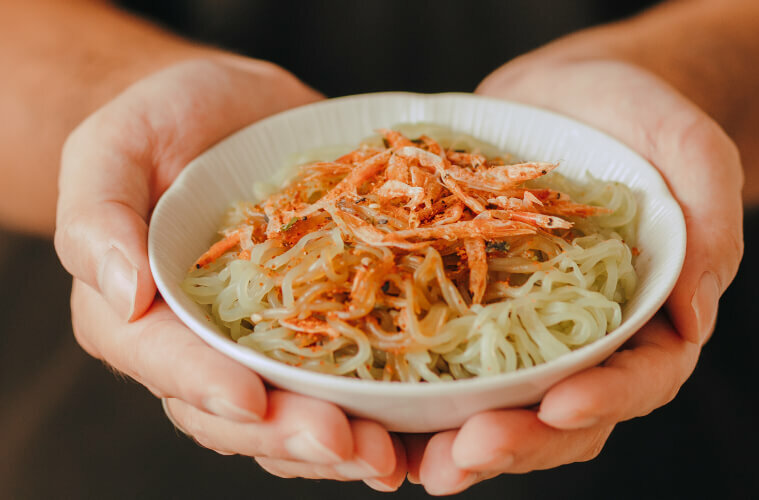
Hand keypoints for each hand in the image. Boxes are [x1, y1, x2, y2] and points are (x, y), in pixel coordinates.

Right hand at [55, 56, 404, 490]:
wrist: (239, 113)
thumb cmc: (165, 121)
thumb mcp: (115, 145)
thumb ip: (98, 214)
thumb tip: (121, 294)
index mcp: (144, 316)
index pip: (165, 363)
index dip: (204, 385)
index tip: (250, 397)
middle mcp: (206, 345)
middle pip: (236, 412)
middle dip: (287, 433)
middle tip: (341, 441)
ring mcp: (270, 343)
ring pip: (293, 416)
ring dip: (339, 444)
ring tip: (385, 453)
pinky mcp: (325, 326)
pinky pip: (347, 383)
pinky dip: (378, 413)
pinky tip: (414, 430)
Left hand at [406, 58, 743, 494]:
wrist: (564, 96)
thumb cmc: (637, 117)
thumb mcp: (687, 149)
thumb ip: (708, 222)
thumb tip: (695, 318)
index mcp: (646, 315)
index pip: (640, 377)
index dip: (606, 399)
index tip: (561, 405)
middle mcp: (583, 337)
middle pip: (563, 413)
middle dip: (519, 440)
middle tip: (467, 452)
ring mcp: (522, 327)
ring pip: (502, 404)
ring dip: (462, 440)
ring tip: (424, 462)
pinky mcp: (471, 305)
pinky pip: (448, 359)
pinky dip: (422, 394)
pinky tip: (386, 415)